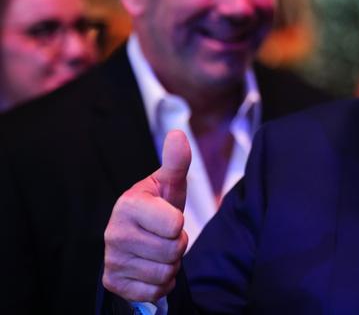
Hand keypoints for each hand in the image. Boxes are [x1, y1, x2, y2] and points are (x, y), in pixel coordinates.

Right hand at [103, 130, 190, 300]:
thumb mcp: (169, 183)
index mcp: (128, 205)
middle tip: (165, 236)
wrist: (137, 235)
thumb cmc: (158, 205)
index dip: (179, 224)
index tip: (168, 218)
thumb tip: (178, 134)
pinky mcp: (113, 282)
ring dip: (170, 265)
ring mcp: (111, 259)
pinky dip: (160, 283)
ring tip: (158, 250)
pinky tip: (151, 266)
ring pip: (164, 273)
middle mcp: (114, 232)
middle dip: (177, 246)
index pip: (175, 225)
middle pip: (172, 251)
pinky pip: (153, 292)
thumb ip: (176, 162)